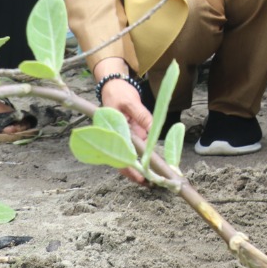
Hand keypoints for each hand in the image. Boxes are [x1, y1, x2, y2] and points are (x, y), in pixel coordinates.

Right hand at [97, 66, 152, 184]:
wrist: (114, 84)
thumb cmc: (120, 92)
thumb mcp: (131, 102)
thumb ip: (142, 116)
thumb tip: (153, 129)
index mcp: (113, 132)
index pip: (119, 156)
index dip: (129, 169)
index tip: (140, 178)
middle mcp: (116, 137)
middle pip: (124, 159)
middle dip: (135, 172)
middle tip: (149, 183)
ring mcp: (122, 135)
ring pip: (130, 155)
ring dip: (140, 165)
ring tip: (153, 176)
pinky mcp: (129, 132)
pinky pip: (135, 146)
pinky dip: (143, 153)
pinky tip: (152, 161)